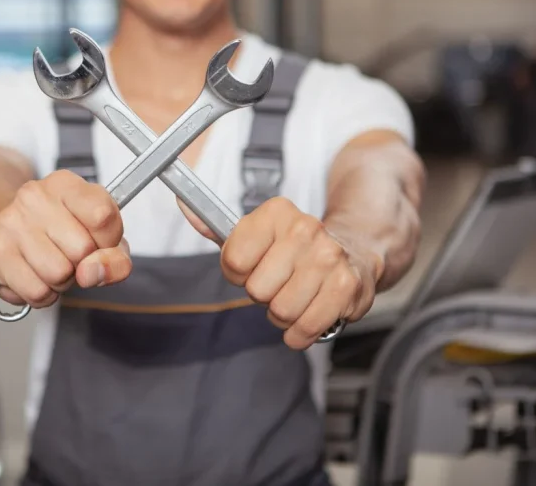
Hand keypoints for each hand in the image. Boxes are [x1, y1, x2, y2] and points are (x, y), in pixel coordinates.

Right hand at [0, 170, 130, 308]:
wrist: (16, 233)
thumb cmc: (65, 233)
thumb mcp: (102, 237)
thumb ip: (116, 257)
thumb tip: (93, 273)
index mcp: (65, 184)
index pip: (103, 216)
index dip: (109, 241)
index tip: (99, 240)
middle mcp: (34, 196)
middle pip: (82, 250)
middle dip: (83, 264)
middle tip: (70, 255)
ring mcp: (10, 222)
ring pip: (58, 275)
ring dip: (62, 282)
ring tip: (53, 265)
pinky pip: (35, 292)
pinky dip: (43, 294)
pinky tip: (37, 276)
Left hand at [185, 197, 380, 349]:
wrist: (352, 252)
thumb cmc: (293, 249)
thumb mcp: (255, 233)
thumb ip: (216, 226)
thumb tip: (182, 202)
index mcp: (276, 213)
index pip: (233, 260)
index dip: (237, 273)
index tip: (249, 269)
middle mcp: (305, 229)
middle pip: (257, 290)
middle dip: (263, 296)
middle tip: (278, 285)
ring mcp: (329, 257)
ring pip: (281, 311)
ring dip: (283, 315)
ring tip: (294, 297)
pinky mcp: (346, 286)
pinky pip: (306, 328)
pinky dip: (301, 332)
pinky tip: (307, 316)